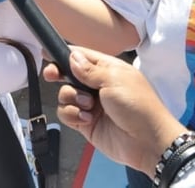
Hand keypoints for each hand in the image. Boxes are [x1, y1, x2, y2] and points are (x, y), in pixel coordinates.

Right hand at [45, 47, 186, 177]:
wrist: (148, 142)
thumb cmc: (137, 105)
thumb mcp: (114, 80)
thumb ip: (89, 69)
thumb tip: (72, 56)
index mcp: (107, 69)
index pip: (82, 56)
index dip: (64, 54)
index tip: (46, 53)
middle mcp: (97, 85)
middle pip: (68, 75)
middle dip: (58, 74)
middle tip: (51, 75)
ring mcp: (91, 105)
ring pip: (65, 95)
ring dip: (72, 99)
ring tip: (88, 106)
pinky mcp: (86, 123)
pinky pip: (67, 114)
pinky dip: (72, 115)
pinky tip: (87, 119)